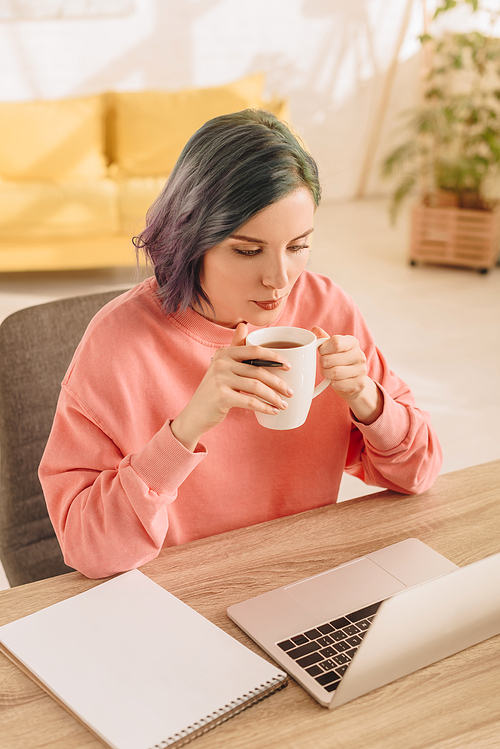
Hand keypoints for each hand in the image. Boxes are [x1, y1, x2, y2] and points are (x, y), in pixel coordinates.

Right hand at [171, 323, 292, 450]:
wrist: (195, 414)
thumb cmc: (213, 390)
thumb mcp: (222, 367)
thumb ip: (234, 347)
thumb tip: (243, 325)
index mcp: (224, 353)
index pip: (255, 350)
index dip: (274, 357)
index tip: (288, 367)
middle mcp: (221, 363)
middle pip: (258, 371)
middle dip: (278, 383)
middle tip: (290, 392)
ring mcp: (220, 380)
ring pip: (256, 387)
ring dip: (274, 397)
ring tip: (284, 404)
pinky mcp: (221, 397)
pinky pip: (250, 401)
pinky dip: (265, 407)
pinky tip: (273, 411)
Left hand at [311, 326, 382, 424]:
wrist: (355, 380)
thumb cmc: (340, 361)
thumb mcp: (333, 348)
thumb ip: (323, 339)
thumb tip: (315, 329)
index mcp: (353, 342)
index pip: (335, 342)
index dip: (323, 348)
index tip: (321, 352)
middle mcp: (359, 355)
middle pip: (330, 359)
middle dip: (322, 363)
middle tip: (324, 364)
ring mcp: (361, 370)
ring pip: (334, 373)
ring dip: (326, 373)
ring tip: (327, 372)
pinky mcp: (359, 384)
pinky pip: (338, 384)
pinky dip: (332, 384)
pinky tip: (335, 381)